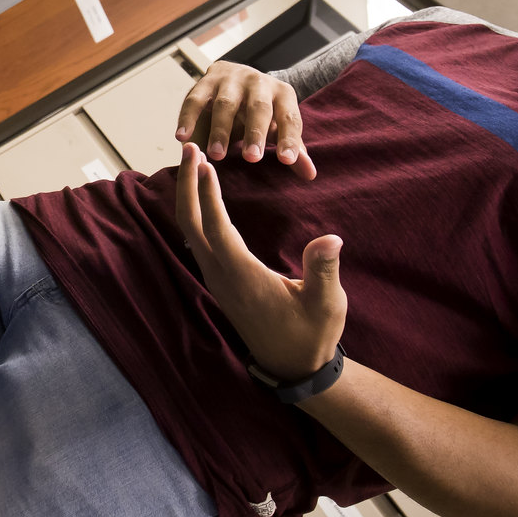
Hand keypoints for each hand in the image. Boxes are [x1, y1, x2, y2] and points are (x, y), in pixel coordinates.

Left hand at [174, 142, 344, 383]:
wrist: (293, 367)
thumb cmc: (311, 334)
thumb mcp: (327, 304)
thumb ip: (323, 271)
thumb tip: (330, 239)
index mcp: (243, 277)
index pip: (218, 228)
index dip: (208, 194)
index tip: (203, 162)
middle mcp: (222, 276)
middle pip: (192, 224)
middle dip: (187, 185)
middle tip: (188, 149)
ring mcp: (217, 280)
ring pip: (191, 231)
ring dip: (189, 196)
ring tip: (193, 164)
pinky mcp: (220, 282)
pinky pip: (199, 240)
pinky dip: (196, 213)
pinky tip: (202, 198)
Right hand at [176, 62, 316, 177]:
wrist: (238, 78)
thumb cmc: (263, 113)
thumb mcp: (279, 128)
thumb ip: (293, 150)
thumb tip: (310, 176)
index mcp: (283, 94)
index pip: (290, 117)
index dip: (289, 138)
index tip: (286, 161)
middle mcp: (258, 82)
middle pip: (258, 107)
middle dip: (255, 132)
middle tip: (252, 158)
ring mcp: (231, 79)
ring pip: (225, 103)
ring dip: (220, 129)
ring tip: (216, 156)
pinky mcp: (206, 80)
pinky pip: (195, 99)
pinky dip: (188, 118)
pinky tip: (182, 138)